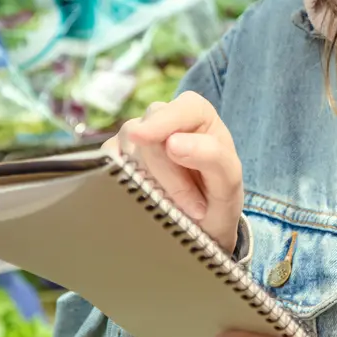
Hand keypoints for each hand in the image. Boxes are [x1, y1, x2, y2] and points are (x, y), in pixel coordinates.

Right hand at [101, 92, 243, 254]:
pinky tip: (146, 203)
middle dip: (169, 176)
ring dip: (149, 186)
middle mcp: (161, 118)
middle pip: (149, 137)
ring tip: (175, 207)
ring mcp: (134, 137)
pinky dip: (124, 188)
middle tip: (194, 207)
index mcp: (194, 112)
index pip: (178, 109)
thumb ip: (212, 156)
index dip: (162, 124)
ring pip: (126, 154)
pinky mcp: (115, 158)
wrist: (200, 226)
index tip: (143, 137)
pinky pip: (107, 168)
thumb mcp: (229, 181)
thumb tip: (172, 142)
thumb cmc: (217, 196)